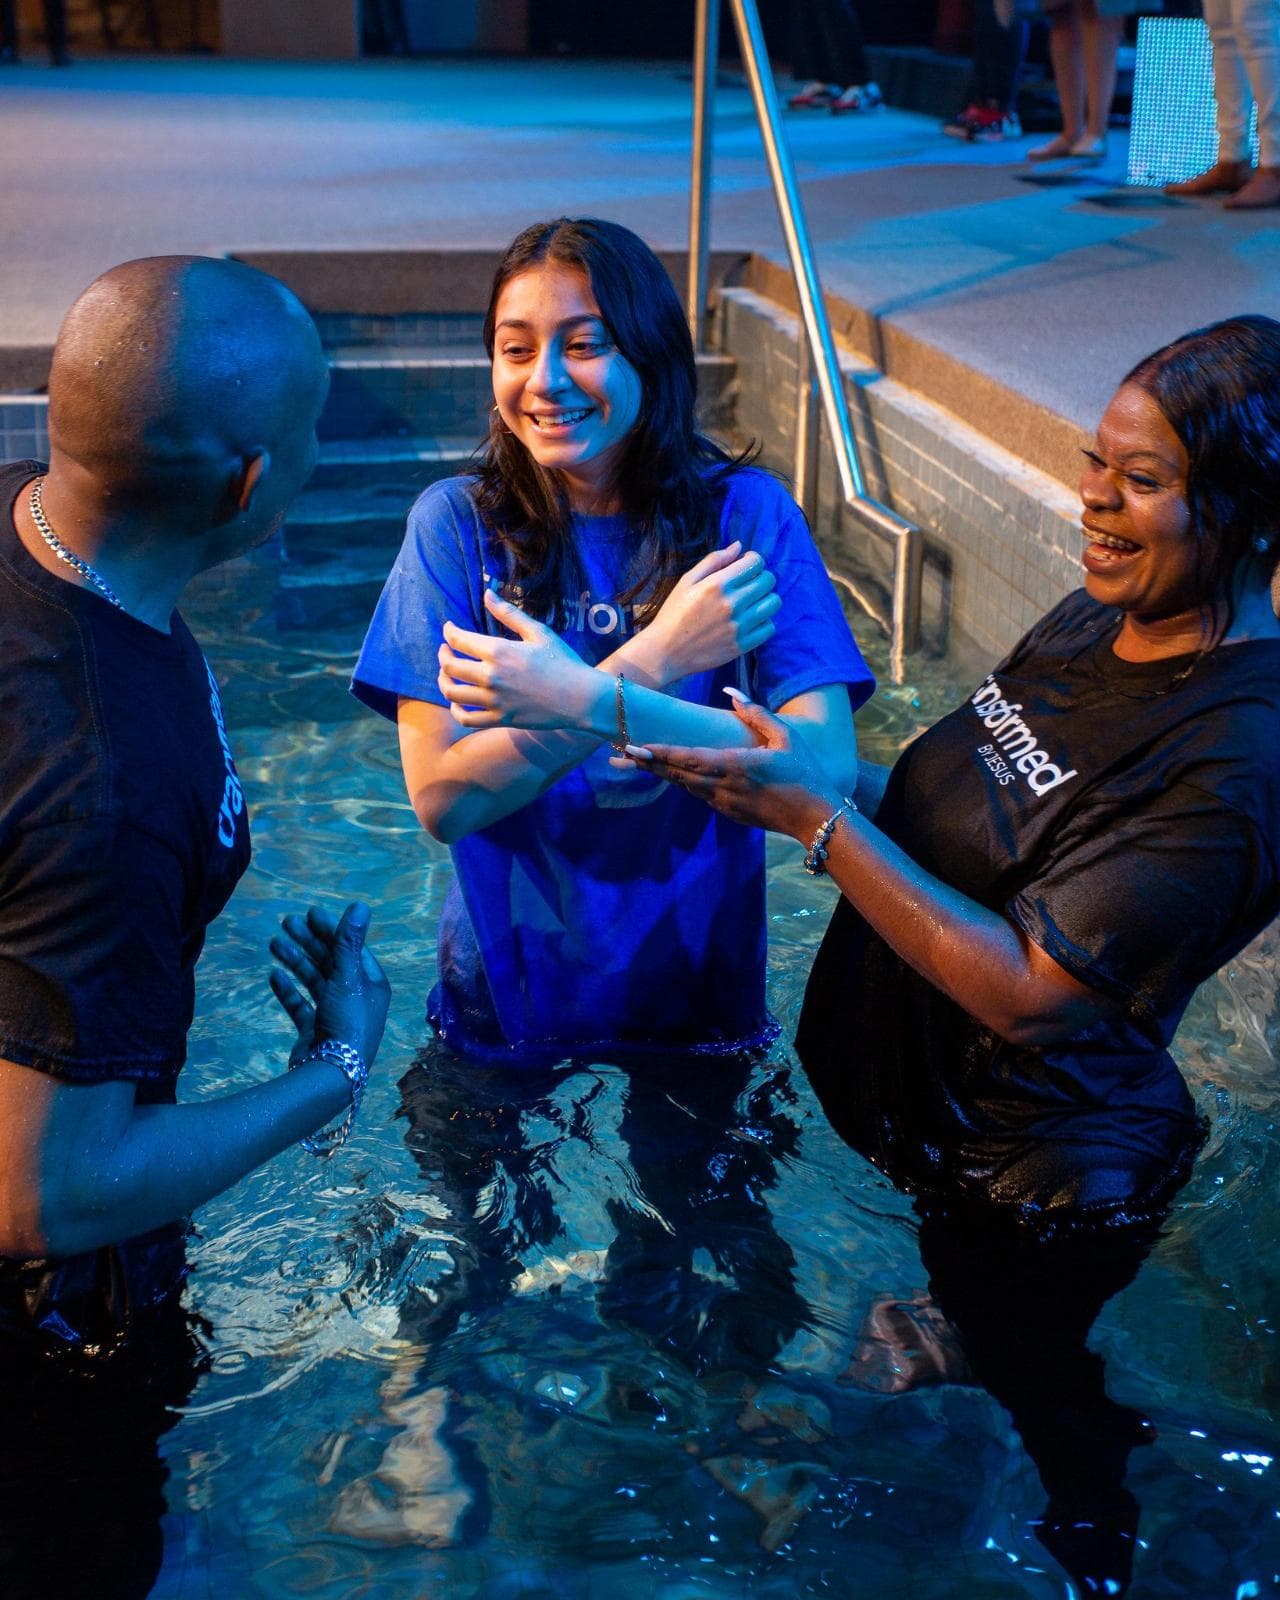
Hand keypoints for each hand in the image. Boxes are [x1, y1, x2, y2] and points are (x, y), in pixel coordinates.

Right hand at [269, 901, 390, 1068]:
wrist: (331, 1071)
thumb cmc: (347, 1021)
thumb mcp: (348, 977)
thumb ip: (349, 941)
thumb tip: (361, 905)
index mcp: (371, 984)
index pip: (351, 948)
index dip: (332, 929)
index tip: (310, 913)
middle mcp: (356, 998)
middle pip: (331, 961)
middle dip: (309, 941)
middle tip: (286, 922)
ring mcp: (335, 1015)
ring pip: (314, 980)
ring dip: (295, 960)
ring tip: (273, 943)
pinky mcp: (315, 1031)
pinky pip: (301, 1005)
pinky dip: (288, 990)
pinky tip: (274, 976)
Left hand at [438, 591, 597, 729]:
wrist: (580, 698)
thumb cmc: (563, 661)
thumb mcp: (538, 632)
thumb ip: (509, 613)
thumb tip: (487, 593)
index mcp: (499, 651)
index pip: (459, 640)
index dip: (449, 632)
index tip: (449, 629)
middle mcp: (491, 676)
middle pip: (450, 666)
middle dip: (443, 655)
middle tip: (445, 651)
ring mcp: (494, 700)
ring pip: (452, 692)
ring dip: (443, 681)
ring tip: (446, 674)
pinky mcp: (500, 719)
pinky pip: (466, 718)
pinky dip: (455, 710)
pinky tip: (457, 702)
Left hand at [629, 689, 838, 836]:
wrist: (814, 816)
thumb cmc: (804, 772)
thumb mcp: (785, 737)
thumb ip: (756, 714)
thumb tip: (730, 693)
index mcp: (736, 766)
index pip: (689, 758)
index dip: (661, 753)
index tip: (638, 747)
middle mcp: (724, 787)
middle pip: (678, 774)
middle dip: (650, 764)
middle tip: (622, 753)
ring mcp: (724, 803)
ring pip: (685, 786)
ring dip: (663, 774)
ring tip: (639, 762)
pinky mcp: (729, 813)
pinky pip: (699, 794)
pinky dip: (683, 783)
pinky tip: (672, 775)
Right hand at [633, 541, 779, 683]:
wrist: (666, 652)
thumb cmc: (673, 613)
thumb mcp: (687, 581)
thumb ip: (714, 560)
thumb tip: (739, 546)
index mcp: (717, 584)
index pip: (756, 562)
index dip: (754, 560)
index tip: (746, 565)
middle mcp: (732, 604)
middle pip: (769, 581)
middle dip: (761, 577)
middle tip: (749, 583)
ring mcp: (739, 626)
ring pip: (773, 603)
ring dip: (766, 598)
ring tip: (752, 602)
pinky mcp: (742, 645)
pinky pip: (769, 627)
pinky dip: (763, 621)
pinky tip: (750, 620)